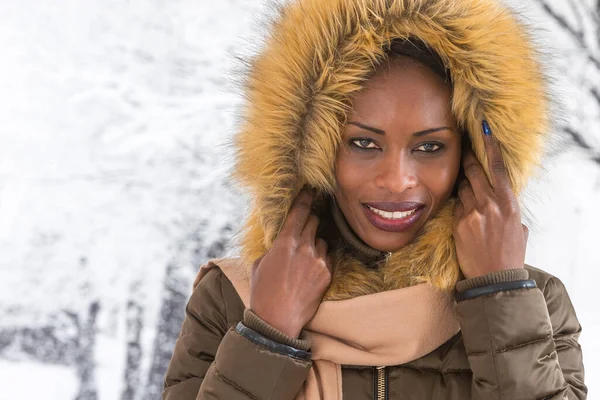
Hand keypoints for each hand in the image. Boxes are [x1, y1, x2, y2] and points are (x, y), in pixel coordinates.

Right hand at [249, 187, 332, 337]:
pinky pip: (328, 258)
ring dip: (316, 243)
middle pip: (314, 221)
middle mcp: (304, 247)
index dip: (306, 198)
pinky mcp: (327, 274)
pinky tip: (310, 271)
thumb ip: (274, 247)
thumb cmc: (263, 291)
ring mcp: (318, 260)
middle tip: (308, 222)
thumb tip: (281, 241)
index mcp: (285, 242)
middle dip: (311, 219)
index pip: (299, 211)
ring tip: (304, 258)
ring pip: (323, 240)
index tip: (311, 189)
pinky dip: (321, 259)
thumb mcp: (260, 263)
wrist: (277, 320)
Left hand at [453, 120, 528, 279]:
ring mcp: (472, 214)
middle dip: (468, 160)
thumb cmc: (510, 254)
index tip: (484, 129)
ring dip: (462, 186)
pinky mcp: (458, 224)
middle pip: (474, 172)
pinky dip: (458, 205)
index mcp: (509, 204)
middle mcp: (490, 205)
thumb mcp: (518, 228)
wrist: (495, 279)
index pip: (498, 167)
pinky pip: (456, 206)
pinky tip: (463, 214)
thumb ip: (508, 210)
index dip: (490, 146)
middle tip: (463, 150)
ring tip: (466, 192)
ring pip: (462, 188)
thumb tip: (499, 200)